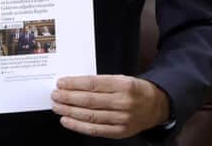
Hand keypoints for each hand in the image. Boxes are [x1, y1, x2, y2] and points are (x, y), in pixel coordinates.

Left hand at [51, 75, 169, 138]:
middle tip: (55, 95)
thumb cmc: (134, 90)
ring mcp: (122, 119)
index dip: (74, 84)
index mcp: (123, 85)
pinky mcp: (120, 132)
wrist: (156, 106)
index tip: (61, 83)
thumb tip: (73, 84)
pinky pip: (95, 130)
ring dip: (70, 111)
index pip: (93, 84)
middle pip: (89, 100)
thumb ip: (100, 82)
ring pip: (90, 116)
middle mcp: (123, 102)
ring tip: (57, 107)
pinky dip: (78, 126)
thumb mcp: (121, 79)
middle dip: (68, 98)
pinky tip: (67, 120)